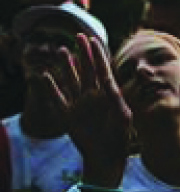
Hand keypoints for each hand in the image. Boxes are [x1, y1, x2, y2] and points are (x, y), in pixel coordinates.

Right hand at [44, 35, 131, 185]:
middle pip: (87, 69)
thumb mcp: (122, 115)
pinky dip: (50, 88)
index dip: (98, 55)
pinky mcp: (68, 115)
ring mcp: (80, 104)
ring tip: (61, 50)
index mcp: (109, 94)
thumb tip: (110, 80)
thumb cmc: (119, 136)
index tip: (94, 39)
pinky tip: (45, 76)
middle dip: (83, 53)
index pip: (103, 70)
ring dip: (66, 65)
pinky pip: (57, 98)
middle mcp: (94, 96)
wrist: (106, 156)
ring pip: (71, 79)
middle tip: (79, 36)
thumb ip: (117, 97)